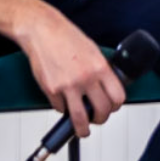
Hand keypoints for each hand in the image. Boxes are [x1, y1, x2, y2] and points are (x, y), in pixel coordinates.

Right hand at [14, 5, 126, 136]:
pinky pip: (60, 109)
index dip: (116, 106)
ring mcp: (68, 86)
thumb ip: (101, 70)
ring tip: (82, 130)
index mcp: (100, 67)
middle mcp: (86, 78)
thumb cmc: (65, 37)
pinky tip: (63, 101)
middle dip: (101, 119)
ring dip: (82, 129)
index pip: (118, 97)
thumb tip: (107, 89)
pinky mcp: (52, 90)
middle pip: (102, 111)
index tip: (112, 107)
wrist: (42, 30)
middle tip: (97, 118)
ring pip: (80, 119)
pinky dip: (62, 109)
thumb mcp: (93, 51)